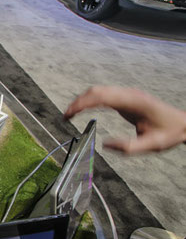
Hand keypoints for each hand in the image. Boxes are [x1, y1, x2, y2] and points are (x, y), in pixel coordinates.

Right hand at [64, 86, 185, 153]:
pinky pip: (104, 94)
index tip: (68, 115)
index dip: (81, 104)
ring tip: (70, 114)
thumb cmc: (169, 133)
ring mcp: (128, 94)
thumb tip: (104, 144)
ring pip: (99, 90)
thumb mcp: (151, 146)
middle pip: (96, 90)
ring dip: (83, 100)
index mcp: (134, 102)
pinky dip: (90, 100)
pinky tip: (84, 109)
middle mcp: (129, 94)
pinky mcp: (126, 97)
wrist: (184, 124)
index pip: (101, 97)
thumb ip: (128, 148)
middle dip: (77, 102)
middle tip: (65, 117)